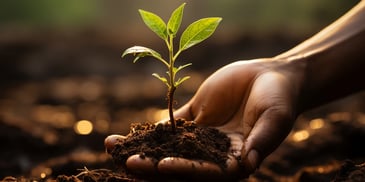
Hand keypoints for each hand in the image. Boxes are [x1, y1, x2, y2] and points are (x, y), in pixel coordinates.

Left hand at [105, 58, 304, 179]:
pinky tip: (125, 132)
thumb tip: (248, 165)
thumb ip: (261, 141)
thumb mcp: (274, 119)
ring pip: (167, 145)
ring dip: (141, 148)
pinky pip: (168, 124)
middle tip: (127, 163)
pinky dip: (148, 129)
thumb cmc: (279, 99)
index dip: (185, 170)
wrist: (271, 76)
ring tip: (112, 147)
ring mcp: (200, 135)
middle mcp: (212, 153)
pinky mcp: (193, 116)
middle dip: (153, 165)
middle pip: (179, 162)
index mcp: (233, 161)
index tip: (163, 166)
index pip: (205, 172)